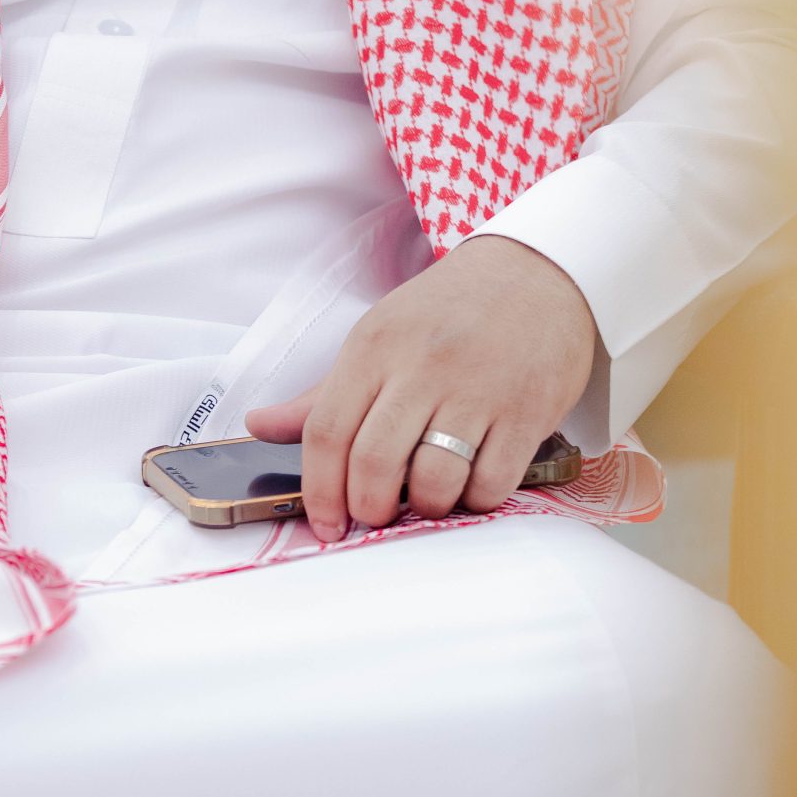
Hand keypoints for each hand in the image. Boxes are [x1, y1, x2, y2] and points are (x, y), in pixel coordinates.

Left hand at [244, 236, 596, 541]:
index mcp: (374, 346)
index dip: (319, 491)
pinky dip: (476, 499)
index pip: (327, 432)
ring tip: (428, 496)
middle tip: (376, 514)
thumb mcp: (378, 335)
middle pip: (374, 464)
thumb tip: (260, 426)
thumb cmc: (448, 310)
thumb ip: (323, 393)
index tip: (325, 524)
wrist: (536, 272)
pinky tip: (472, 481)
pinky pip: (491, 483)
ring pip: (434, 482)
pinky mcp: (526, 411)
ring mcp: (476, 389)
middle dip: (368, 508)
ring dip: (426, 507)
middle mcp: (421, 367)